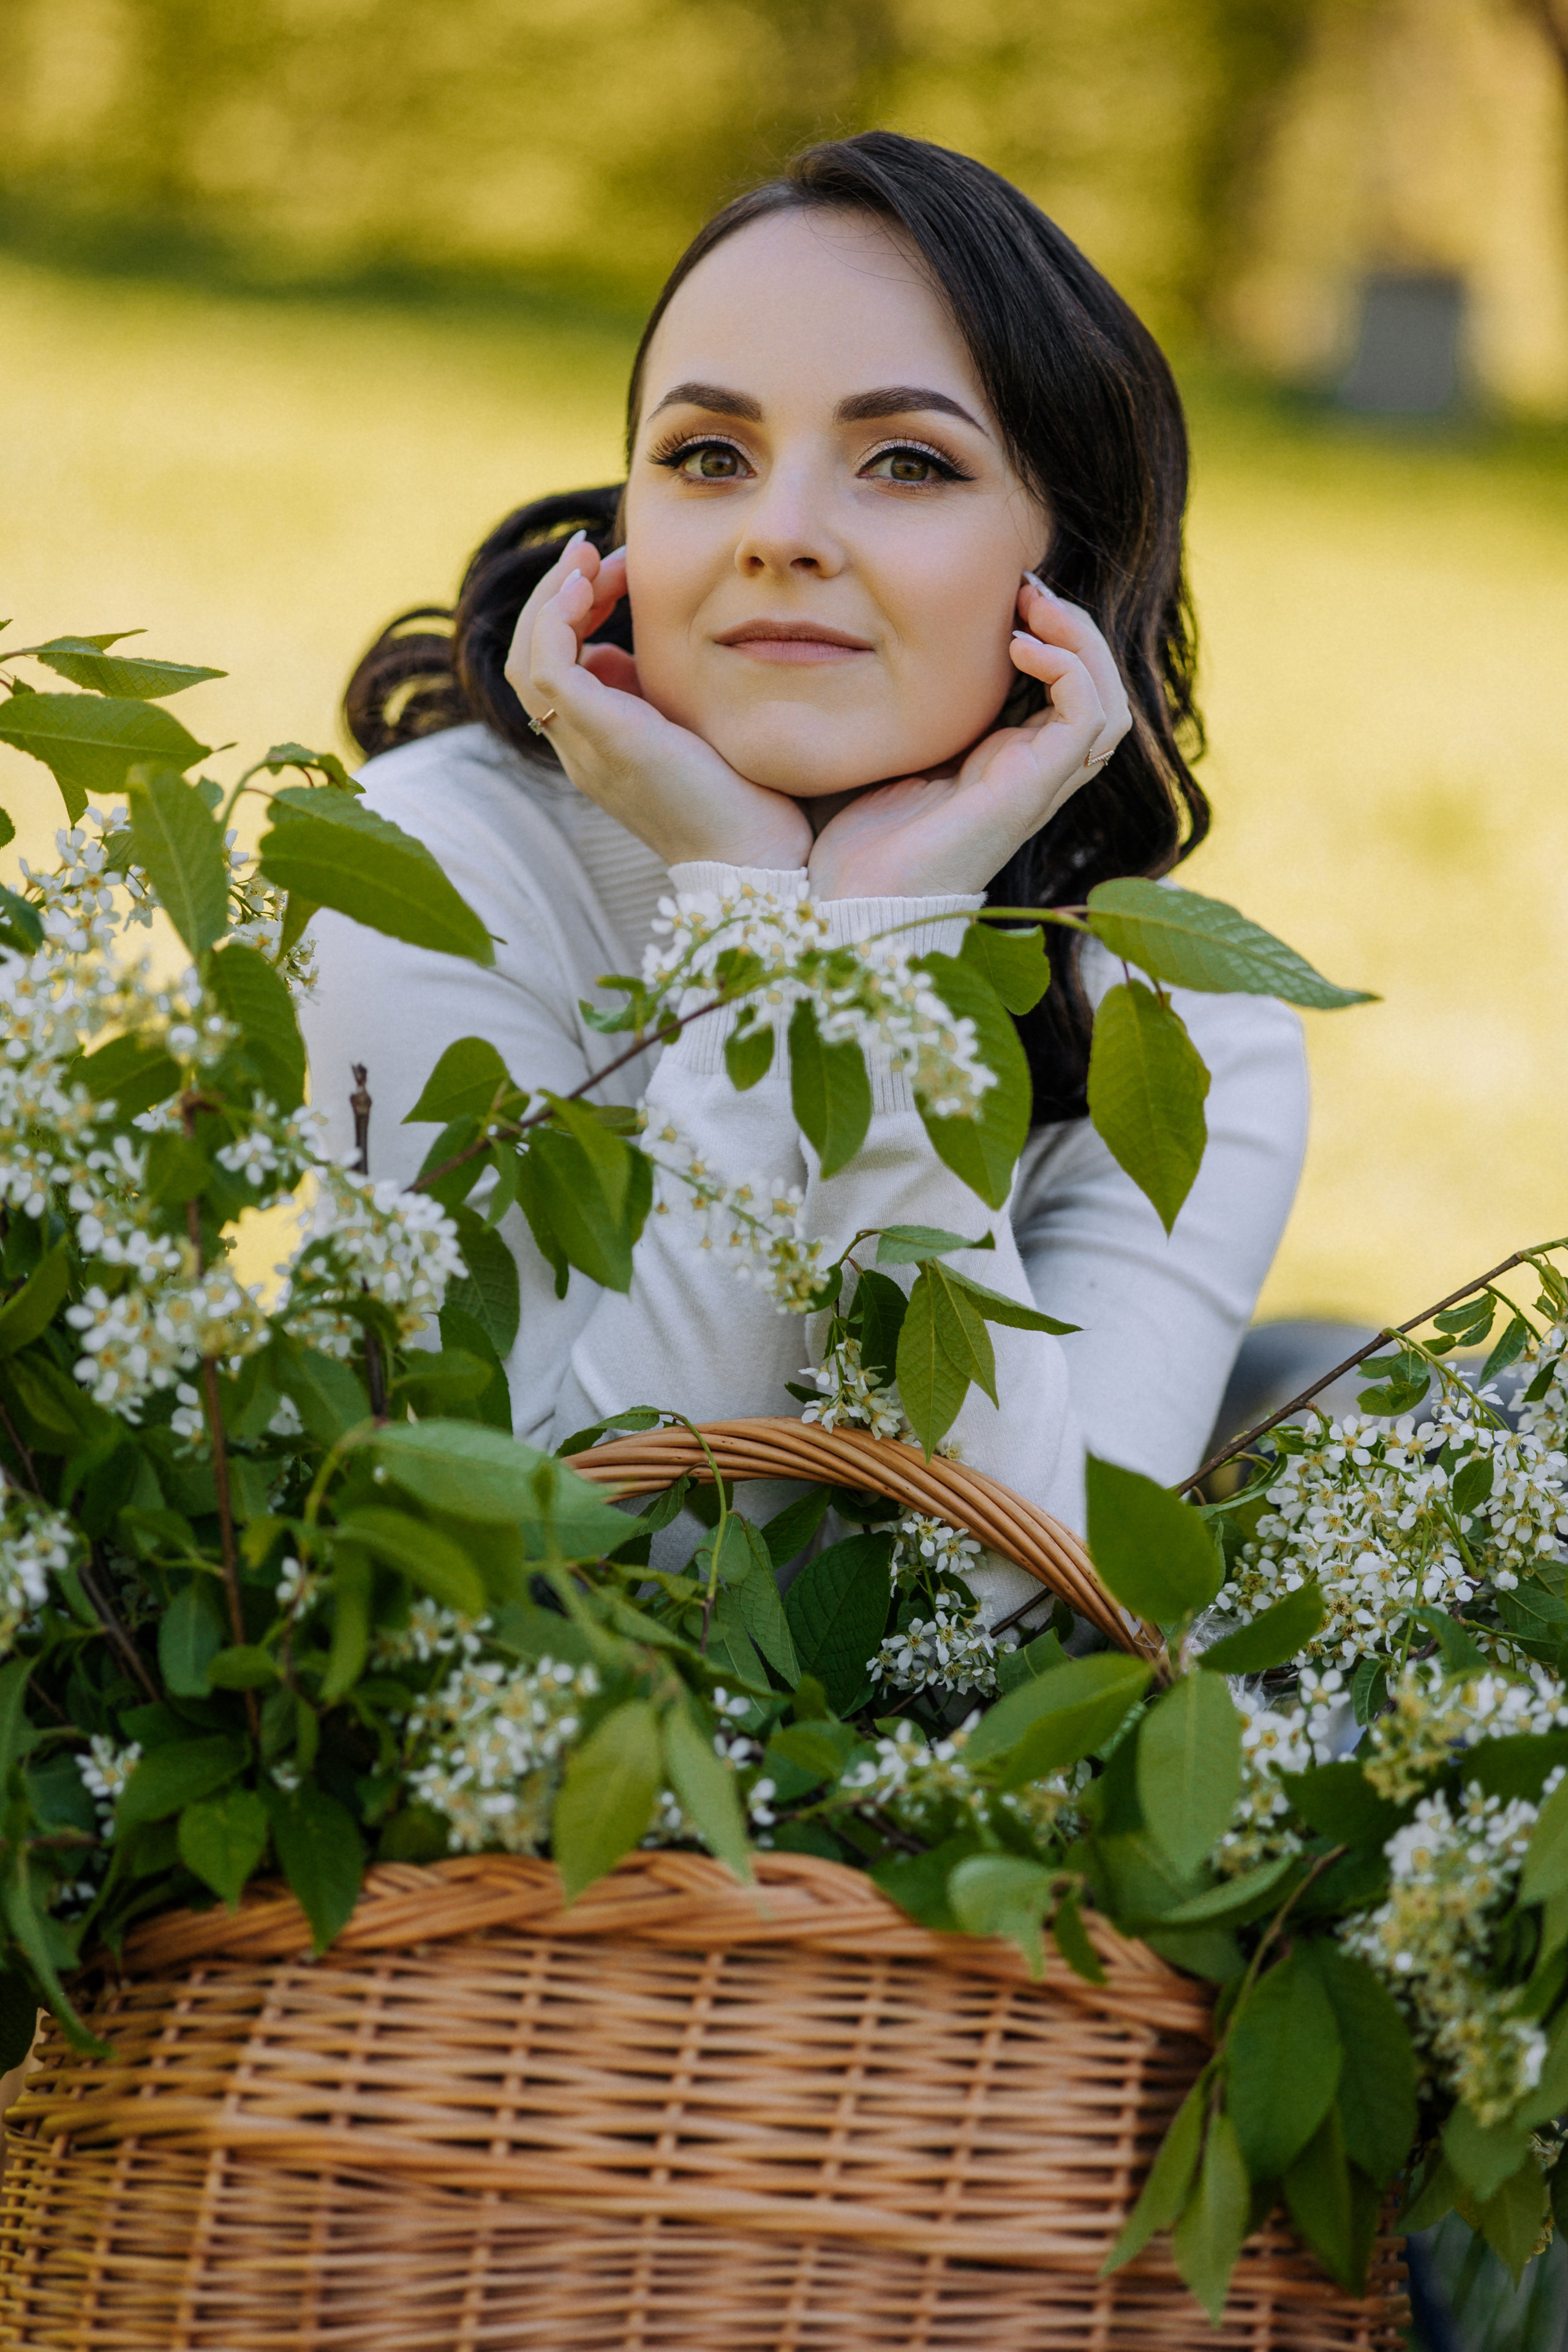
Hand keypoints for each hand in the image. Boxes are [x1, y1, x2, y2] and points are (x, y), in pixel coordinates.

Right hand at [504, 534, 811, 871]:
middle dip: (556, 595)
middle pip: (530, 659)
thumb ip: (664, 694)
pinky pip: (549, 668)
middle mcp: (580, 748)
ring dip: (552, 597)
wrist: (756, 857)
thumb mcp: (696, 729)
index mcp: (600, 745)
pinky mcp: (605, 737)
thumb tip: (637, 647)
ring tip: (588, 557)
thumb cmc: (745, 798)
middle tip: (592, 551)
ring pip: (528, 659)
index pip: (556, 669)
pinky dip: (557, 618)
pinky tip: (588, 583)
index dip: (573, 611)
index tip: (614, 570)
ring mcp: (586, 745)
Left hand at [806, 576, 1131, 899]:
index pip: (1064, 695)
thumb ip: (908, 712)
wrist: (851, 901)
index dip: (1052, 636)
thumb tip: (880, 646)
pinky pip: (1088, 719)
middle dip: (1074, 629)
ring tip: (1034, 606)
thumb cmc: (857, 839)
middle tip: (1026, 588)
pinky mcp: (1029, 791)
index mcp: (1004, 765)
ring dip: (1081, 642)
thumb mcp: (888, 753)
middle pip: (1101, 694)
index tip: (1009, 593)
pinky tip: (1018, 648)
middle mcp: (1031, 775)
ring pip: (1108, 704)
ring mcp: (1036, 785)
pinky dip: (1068, 670)